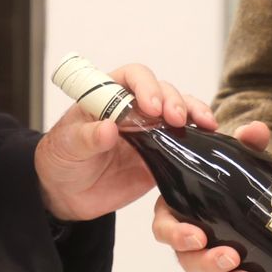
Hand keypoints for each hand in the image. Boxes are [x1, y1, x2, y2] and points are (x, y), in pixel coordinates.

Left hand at [35, 63, 214, 220]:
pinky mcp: (161, 155)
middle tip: (176, 119)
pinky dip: (199, 137)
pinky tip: (210, 137)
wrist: (66, 194)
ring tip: (204, 123)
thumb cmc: (61, 159)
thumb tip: (108, 129)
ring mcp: (150, 131)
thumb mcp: (67, 147)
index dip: (145, 86)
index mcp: (108, 96)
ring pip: (178, 111)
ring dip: (193, 112)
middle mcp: (133, 108)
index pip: (132, 77)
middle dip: (173, 101)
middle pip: (162, 91)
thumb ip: (86, 138)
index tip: (150, 107)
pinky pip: (184, 141)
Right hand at [151, 120, 271, 271]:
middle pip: (187, 258)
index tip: (198, 235)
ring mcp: (211, 259)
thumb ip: (245, 143)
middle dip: (207, 262)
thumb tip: (255, 130)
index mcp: (180, 209)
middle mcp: (190, 238)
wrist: (262, 196)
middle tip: (231, 257)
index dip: (177, 235)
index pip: (165, 228)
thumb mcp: (240, 158)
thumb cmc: (237, 177)